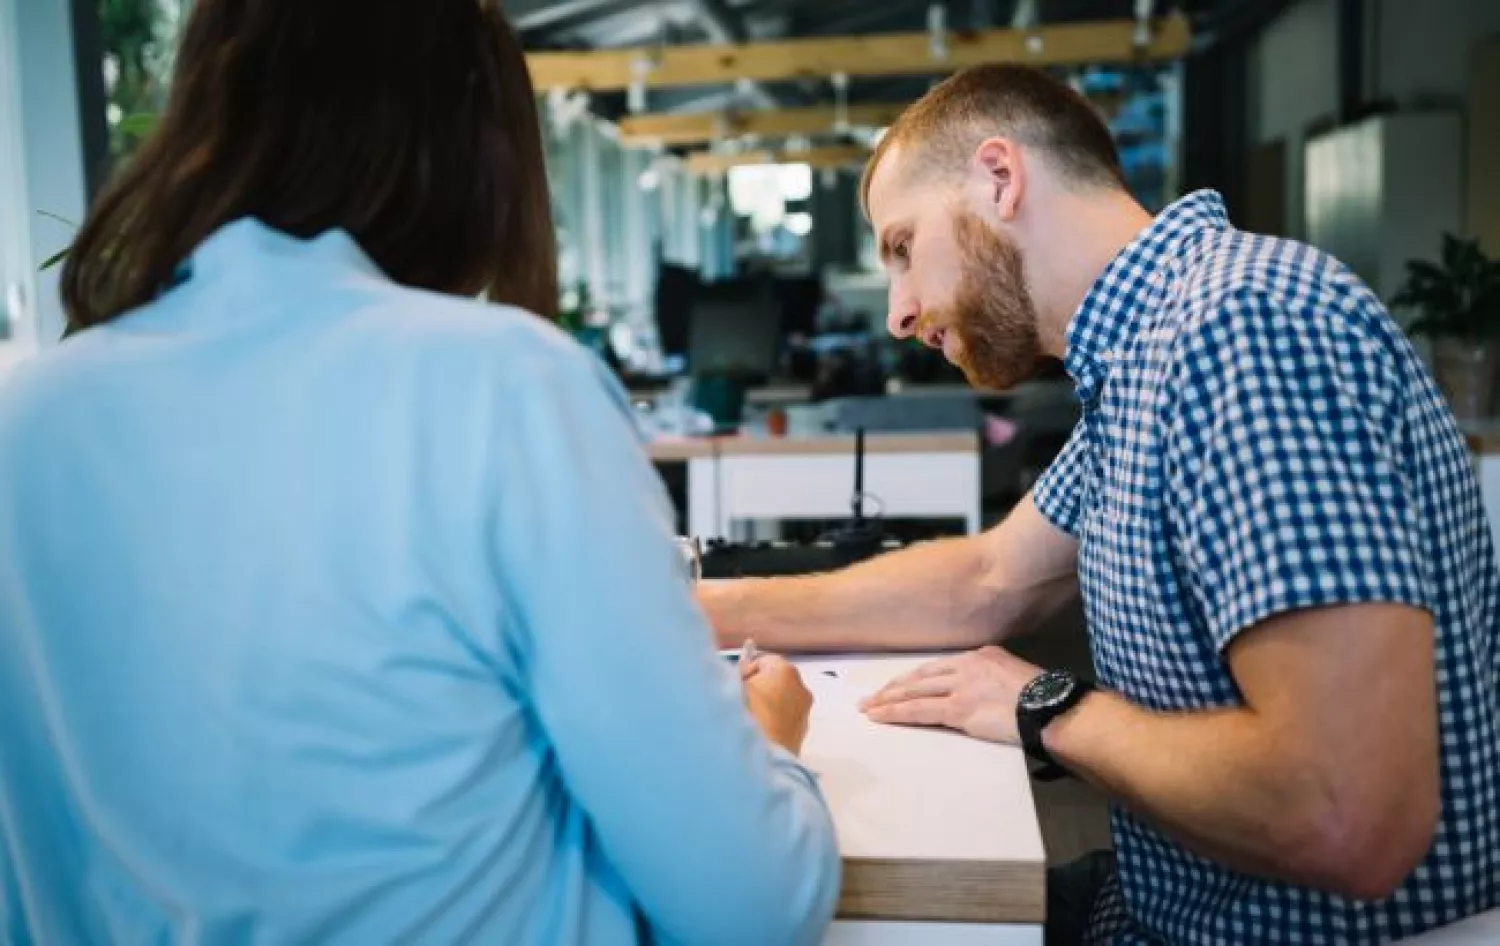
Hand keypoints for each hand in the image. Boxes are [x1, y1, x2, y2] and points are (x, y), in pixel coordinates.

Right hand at [744, 654, 812, 755]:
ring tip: (746, 722)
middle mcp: (800, 689)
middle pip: (775, 680)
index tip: (734, 682)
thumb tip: (736, 678)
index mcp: (784, 671)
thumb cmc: (745, 720)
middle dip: (758, 688)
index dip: (746, 670)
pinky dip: (773, 724)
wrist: (762, 761)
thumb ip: (734, 677)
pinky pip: (785, 721)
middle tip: (738, 701)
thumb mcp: (730, 689)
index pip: (763, 659)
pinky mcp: (802, 735)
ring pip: (782, 702)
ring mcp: (803, 713)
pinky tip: (757, 735)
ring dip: (766, 707)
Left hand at [860, 646, 1041, 744]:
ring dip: (888, 701)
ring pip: (915, 692)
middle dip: (893, 687)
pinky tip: (881, 717)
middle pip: (921, 676)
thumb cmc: (1042, 698)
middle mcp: (967, 666)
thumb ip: (991, 680)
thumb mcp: (1013, 677)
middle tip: (872, 696)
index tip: (899, 684)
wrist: (1051, 707)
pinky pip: (920, 711)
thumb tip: (980, 695)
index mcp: (980, 656)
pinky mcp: (959, 708)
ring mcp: (961, 686)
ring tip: (869, 708)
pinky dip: (897, 714)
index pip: (938, 667)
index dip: (915, 677)